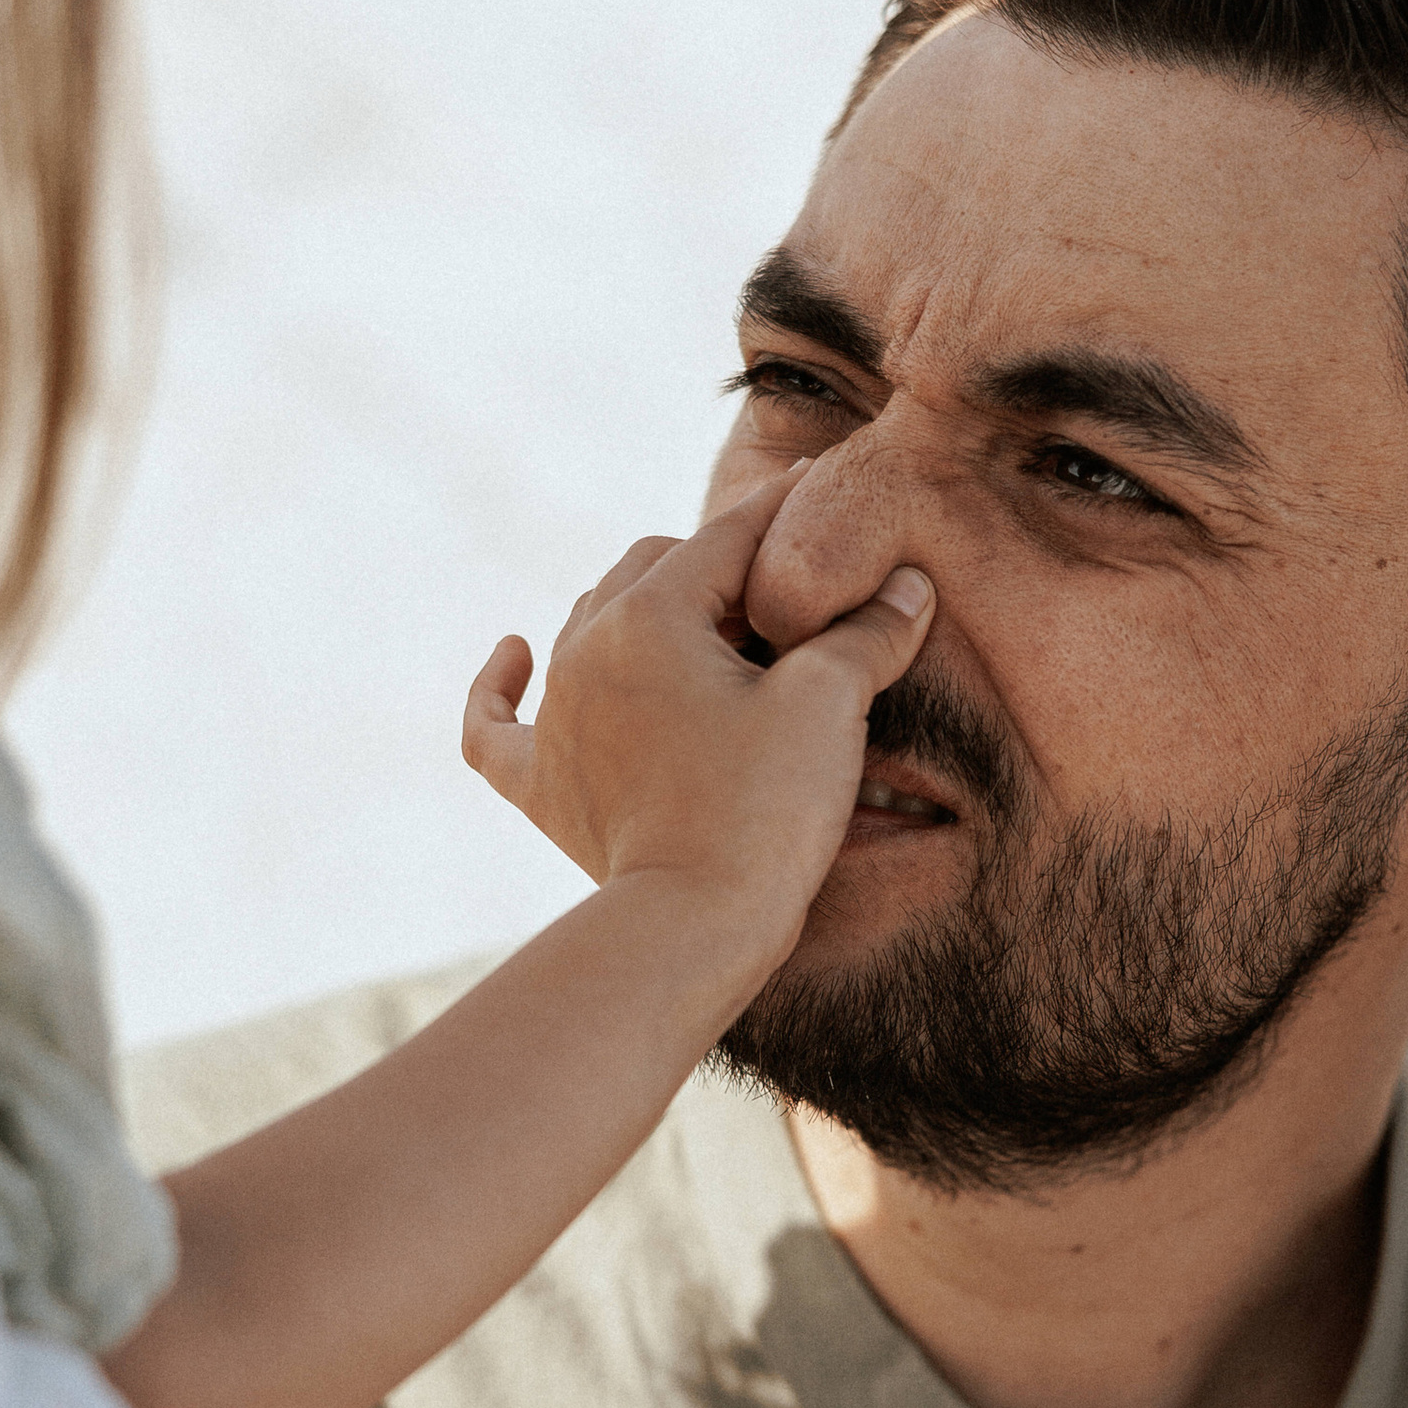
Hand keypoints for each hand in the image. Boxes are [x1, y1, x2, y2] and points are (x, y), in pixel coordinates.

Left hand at [463, 469, 933, 987]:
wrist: (692, 927)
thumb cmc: (764, 811)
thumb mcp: (829, 705)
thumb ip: (867, 632)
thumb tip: (909, 587)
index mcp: (649, 613)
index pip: (728, 536)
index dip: (784, 509)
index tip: (819, 481)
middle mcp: (584, 649)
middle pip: (655, 566)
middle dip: (718, 565)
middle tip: (782, 587)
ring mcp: (555, 719)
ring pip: (590, 622)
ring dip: (645, 610)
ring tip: (702, 622)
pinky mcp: (541, 785)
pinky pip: (499, 723)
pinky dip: (501, 686)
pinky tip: (511, 654)